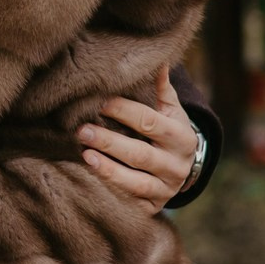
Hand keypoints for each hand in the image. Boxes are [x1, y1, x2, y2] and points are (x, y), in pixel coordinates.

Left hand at [77, 66, 197, 214]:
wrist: (183, 168)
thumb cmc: (167, 129)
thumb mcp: (169, 109)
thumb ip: (160, 87)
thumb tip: (157, 57)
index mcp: (180, 136)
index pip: (149, 122)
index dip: (123, 111)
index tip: (97, 101)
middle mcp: (176, 164)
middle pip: (140, 153)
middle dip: (110, 142)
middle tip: (81, 130)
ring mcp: (165, 188)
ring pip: (136, 181)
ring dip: (108, 169)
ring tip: (84, 155)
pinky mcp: (153, 205)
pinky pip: (131, 201)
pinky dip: (111, 190)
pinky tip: (90, 180)